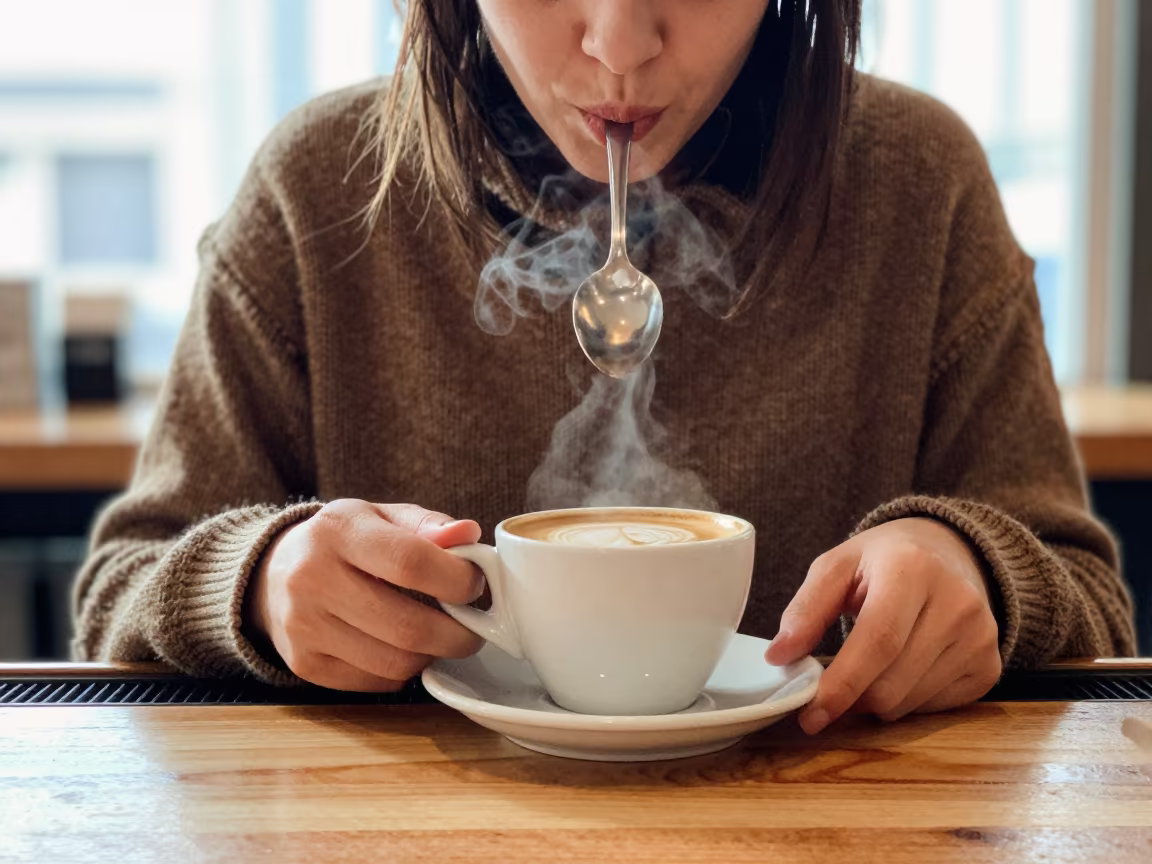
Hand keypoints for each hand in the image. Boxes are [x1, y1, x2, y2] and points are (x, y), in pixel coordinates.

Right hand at [245, 499, 485, 690]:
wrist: (273, 572)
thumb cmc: (343, 542)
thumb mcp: (380, 516)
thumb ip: (428, 525)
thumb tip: (469, 535)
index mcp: (339, 531)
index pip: (411, 562)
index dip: (457, 580)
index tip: (475, 585)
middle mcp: (313, 579)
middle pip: (408, 626)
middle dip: (458, 634)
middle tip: (474, 629)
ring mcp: (304, 627)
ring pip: (395, 663)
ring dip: (433, 656)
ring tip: (441, 638)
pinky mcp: (305, 664)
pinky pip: (376, 682)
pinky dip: (403, 672)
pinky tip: (404, 649)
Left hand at [766, 517, 1001, 733]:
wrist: (947, 552)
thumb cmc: (882, 561)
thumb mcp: (837, 566)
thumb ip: (805, 609)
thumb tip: (779, 657)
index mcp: (913, 569)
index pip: (878, 641)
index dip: (842, 684)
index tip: (810, 714)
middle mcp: (958, 603)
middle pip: (892, 683)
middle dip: (850, 698)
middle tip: (829, 689)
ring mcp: (981, 638)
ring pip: (909, 703)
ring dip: (875, 700)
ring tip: (869, 666)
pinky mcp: (989, 666)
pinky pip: (933, 708)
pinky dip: (905, 700)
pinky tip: (901, 668)